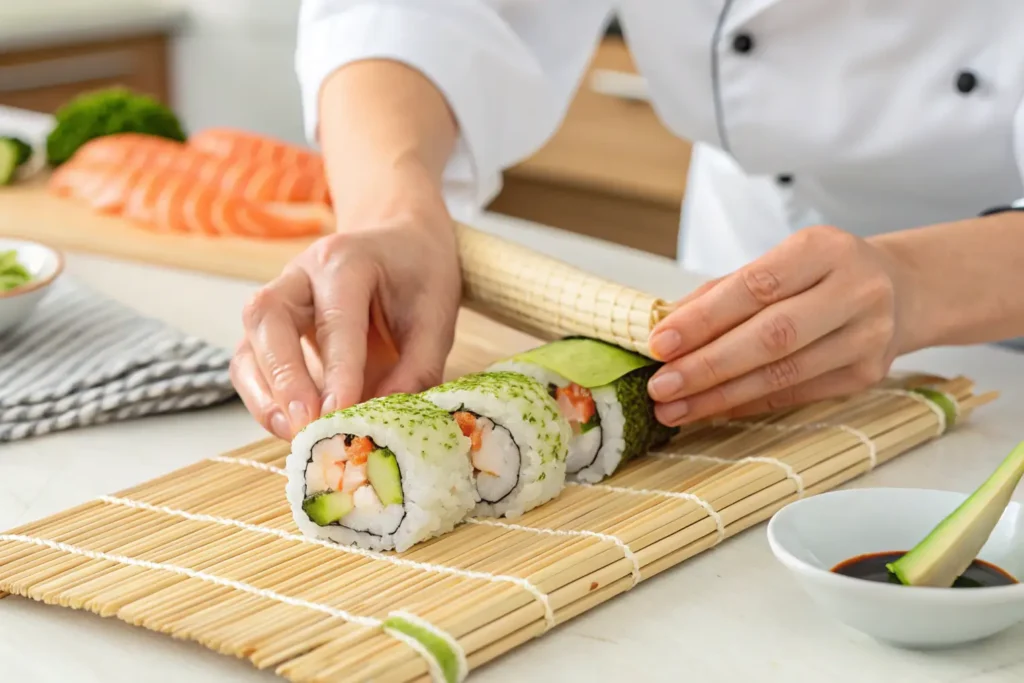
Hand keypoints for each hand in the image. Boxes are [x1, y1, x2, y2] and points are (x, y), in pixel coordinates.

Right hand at [230, 167, 460, 439]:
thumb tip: (384, 421)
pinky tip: (287, 427)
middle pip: (269, 319)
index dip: (336, 369)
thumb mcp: (437, 315)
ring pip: (248, 343)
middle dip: (284, 377)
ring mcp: (279, 300)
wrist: (399, 243)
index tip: (340, 413)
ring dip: (264, 394)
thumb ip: (417, 367)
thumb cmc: (418, 275)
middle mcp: (300, 275)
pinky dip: (262, 398)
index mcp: (346, 261)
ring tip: (293, 434)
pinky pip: (249, 363)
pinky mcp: (272, 330)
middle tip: (307, 424)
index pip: (335, 319)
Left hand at [646, 225, 915, 425]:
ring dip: (720, 395)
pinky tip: (711, 410)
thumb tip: (667, 326)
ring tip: (674, 407)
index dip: (704, 319)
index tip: (661, 343)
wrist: (901, 290)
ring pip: (783, 373)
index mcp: (825, 249)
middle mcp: (856, 290)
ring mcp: (867, 336)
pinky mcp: (867, 375)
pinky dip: (747, 404)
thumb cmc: (823, 273)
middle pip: (772, 336)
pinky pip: (794, 393)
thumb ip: (724, 291)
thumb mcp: (780, 262)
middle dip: (707, 365)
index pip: (756, 287)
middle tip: (661, 386)